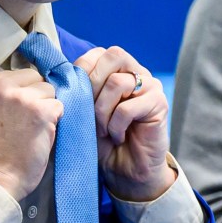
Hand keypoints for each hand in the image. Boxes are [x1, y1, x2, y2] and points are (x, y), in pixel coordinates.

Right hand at [0, 69, 62, 200]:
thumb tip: (31, 79)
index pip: (14, 73)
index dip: (18, 92)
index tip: (9, 112)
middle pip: (33, 76)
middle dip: (33, 95)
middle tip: (22, 120)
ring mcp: (19, 96)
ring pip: (48, 90)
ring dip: (44, 108)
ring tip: (30, 128)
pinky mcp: (40, 111)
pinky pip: (58, 105)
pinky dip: (54, 121)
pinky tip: (39, 134)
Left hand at [75, 46, 174, 201]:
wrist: (125, 170)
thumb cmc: (102, 137)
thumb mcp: (84, 109)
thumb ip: (79, 87)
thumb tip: (62, 74)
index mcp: (118, 68)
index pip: (99, 52)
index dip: (83, 69)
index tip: (73, 94)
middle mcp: (137, 72)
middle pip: (113, 56)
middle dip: (92, 84)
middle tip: (87, 110)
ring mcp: (151, 86)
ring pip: (117, 82)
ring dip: (102, 109)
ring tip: (103, 129)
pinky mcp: (159, 104)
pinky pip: (127, 107)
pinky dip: (115, 125)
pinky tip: (117, 136)